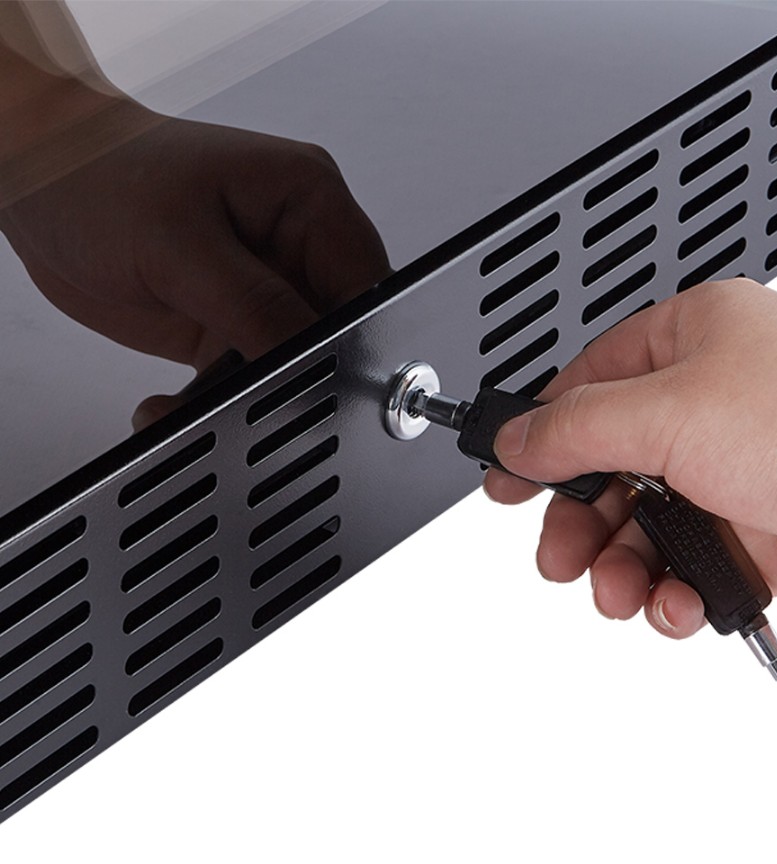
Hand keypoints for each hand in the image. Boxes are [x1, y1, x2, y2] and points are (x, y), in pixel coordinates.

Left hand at [0, 92, 389, 374]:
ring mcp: (265, 287)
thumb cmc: (96, 174)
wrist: (33, 180)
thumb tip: (310, 360)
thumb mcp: (181, 244)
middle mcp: (296, 245)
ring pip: (293, 364)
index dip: (354, 339)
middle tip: (249, 387)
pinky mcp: (231, 322)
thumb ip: (255, 307)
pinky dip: (216, 400)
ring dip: (252, 392)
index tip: (318, 376)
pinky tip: (179, 399)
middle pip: (336, 332)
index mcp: (308, 200)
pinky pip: (248, 378)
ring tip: (199, 396)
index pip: (367, 286)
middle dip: (296, 371)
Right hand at [484, 280, 776, 637]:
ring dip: (625, 569)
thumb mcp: (666, 411)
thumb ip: (577, 431)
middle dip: (582, 524)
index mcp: (690, 345)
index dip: (541, 438)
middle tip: (561, 559)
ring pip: (651, 530)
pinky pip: (696, 570)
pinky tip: (678, 604)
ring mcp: (740, 473)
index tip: (505, 480)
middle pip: (612, 471)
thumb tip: (517, 440)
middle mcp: (714, 405)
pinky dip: (678, 593)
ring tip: (620, 593)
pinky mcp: (765, 535)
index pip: (588, 388)